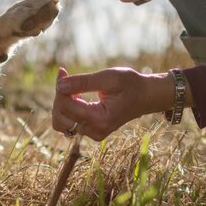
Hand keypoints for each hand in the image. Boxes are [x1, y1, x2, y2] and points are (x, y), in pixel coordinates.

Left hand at [52, 67, 176, 140]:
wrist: (146, 96)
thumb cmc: (131, 84)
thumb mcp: (109, 77)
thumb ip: (83, 82)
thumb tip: (59, 85)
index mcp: (100, 119)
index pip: (66, 107)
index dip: (60, 88)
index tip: (62, 71)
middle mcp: (95, 131)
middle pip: (59, 118)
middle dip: (59, 97)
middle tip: (67, 78)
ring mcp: (93, 134)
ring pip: (61, 123)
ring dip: (62, 104)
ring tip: (74, 89)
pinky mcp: (91, 131)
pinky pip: (69, 122)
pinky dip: (68, 109)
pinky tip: (77, 95)